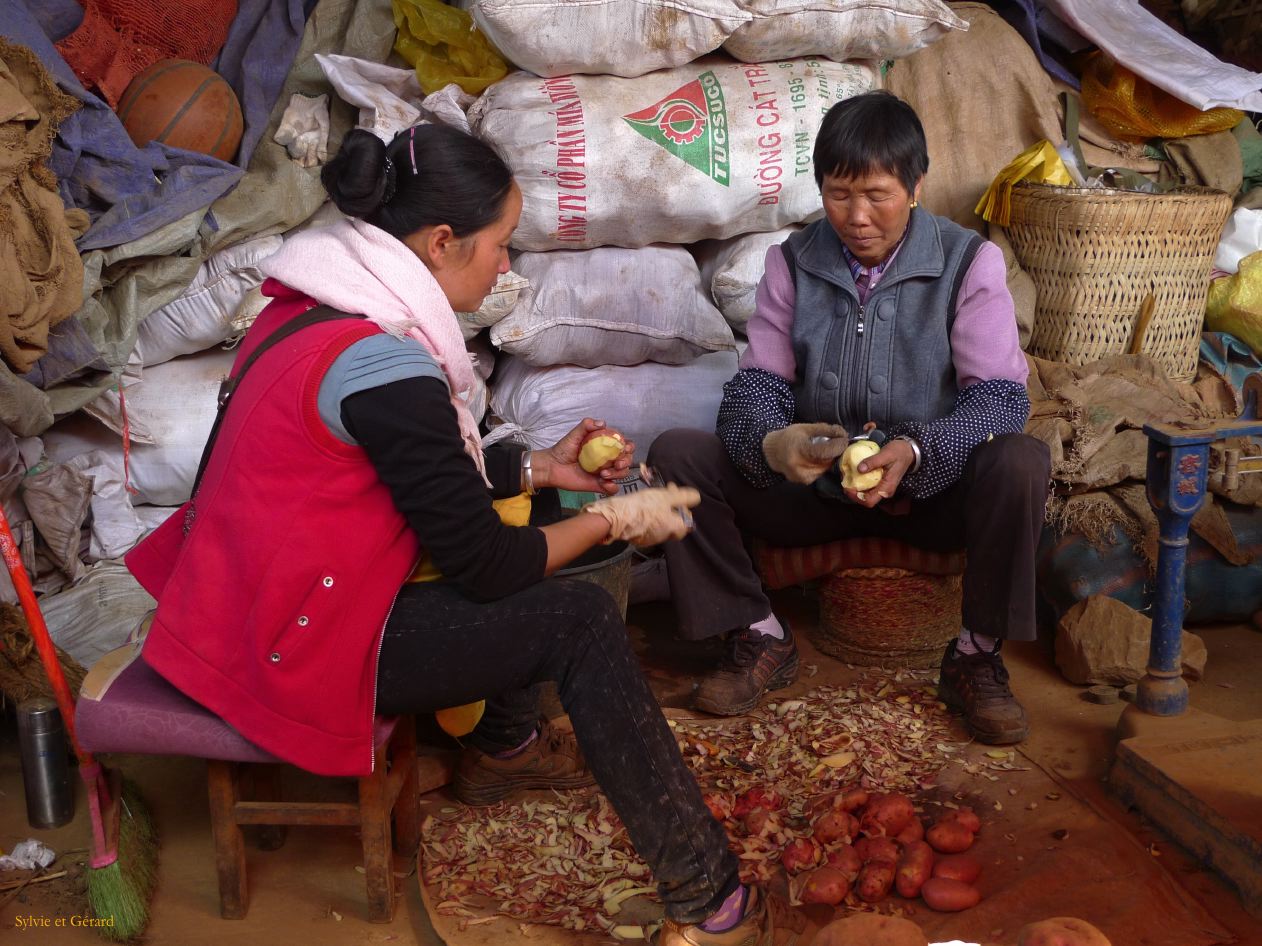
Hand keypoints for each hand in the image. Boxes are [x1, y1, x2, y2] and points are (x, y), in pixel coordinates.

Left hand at [533, 418, 634, 495]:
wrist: (552, 467)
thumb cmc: (563, 450)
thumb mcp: (574, 434)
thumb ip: (587, 426)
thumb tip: (603, 423)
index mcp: (605, 447)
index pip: (624, 445)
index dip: (628, 447)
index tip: (624, 448)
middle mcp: (608, 460)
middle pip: (627, 460)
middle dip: (626, 462)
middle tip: (616, 463)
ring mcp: (605, 473)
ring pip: (623, 474)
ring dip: (618, 474)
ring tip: (603, 474)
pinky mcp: (600, 485)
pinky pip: (613, 489)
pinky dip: (612, 487)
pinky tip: (603, 483)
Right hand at [582, 484, 700, 546]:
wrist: (614, 518)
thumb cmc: (643, 506)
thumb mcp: (665, 497)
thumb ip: (683, 497)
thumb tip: (697, 498)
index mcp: (674, 528)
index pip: (688, 522)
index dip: (684, 508)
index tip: (674, 495)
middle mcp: (664, 536)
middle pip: (674, 524)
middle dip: (672, 509)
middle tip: (663, 496)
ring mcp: (650, 539)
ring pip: (661, 525)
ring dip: (660, 513)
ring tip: (652, 500)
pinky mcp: (637, 538)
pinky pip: (648, 527)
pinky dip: (649, 518)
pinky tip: (641, 508)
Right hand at [762, 423, 848, 483]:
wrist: (773, 453)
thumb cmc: (789, 437)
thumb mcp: (805, 428)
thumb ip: (825, 430)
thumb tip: (843, 433)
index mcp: (800, 451)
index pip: (826, 451)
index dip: (838, 445)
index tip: (844, 438)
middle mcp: (800, 466)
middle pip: (828, 460)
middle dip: (836, 451)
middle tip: (837, 442)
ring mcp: (803, 476)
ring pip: (826, 468)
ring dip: (830, 458)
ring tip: (826, 449)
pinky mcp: (804, 482)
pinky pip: (821, 472)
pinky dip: (823, 465)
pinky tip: (817, 458)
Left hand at [844, 438, 916, 507]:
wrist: (908, 451)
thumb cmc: (899, 452)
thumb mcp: (886, 454)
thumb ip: (873, 461)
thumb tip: (860, 469)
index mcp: (887, 487)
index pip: (869, 501)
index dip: (856, 497)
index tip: (848, 487)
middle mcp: (884, 491)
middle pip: (865, 499)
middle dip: (852, 493)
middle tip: (844, 481)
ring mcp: (882, 488)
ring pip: (865, 494)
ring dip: (854, 488)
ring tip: (847, 478)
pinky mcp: (880, 483)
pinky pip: (867, 487)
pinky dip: (859, 483)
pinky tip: (853, 475)